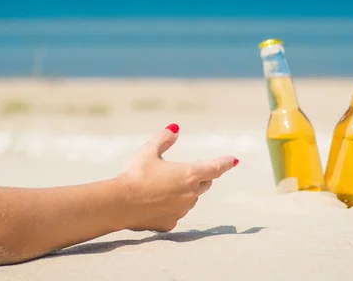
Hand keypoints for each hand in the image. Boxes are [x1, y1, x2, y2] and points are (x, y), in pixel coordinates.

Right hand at [117, 123, 238, 232]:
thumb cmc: (135, 174)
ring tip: (169, 184)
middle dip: (204, 175)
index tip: (234, 160)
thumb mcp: (148, 151)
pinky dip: (173, 206)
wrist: (118, 204)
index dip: (225, 162)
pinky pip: (177, 212)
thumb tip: (175, 128)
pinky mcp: (170, 223)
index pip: (216, 167)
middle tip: (195, 168)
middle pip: (206, 183)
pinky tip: (157, 202)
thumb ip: (164, 139)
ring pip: (192, 199)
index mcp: (190, 174)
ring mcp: (181, 211)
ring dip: (188, 191)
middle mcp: (190, 194)